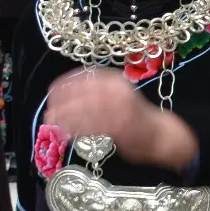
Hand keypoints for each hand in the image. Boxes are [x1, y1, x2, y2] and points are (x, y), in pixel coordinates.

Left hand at [44, 68, 198, 169]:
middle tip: (48, 112)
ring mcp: (120, 108)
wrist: (161, 134)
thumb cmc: (135, 116)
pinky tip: (66, 132)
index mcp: (116, 79)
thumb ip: (95, 91)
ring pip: (84, 111)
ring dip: (65, 117)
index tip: (51, 91)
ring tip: (53, 123)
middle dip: (62, 103)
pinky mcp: (120, 126)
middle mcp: (118, 90)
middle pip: (81, 94)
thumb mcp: (116, 94)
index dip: (65, 84)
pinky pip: (92, 126)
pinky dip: (76, 129)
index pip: (85, 76)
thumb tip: (64, 93)